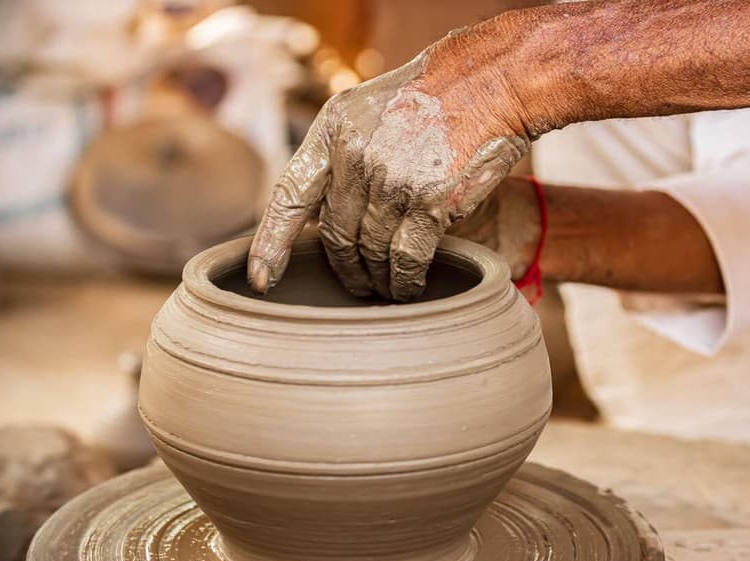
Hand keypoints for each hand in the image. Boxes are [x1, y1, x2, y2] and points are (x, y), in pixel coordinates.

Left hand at [248, 31, 529, 300]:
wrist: (487, 83)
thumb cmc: (429, 100)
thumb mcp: (366, 109)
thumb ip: (340, 154)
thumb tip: (320, 212)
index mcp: (332, 131)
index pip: (291, 195)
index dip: (272, 242)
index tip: (261, 279)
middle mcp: (355, 155)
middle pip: (337, 234)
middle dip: (345, 268)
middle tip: (357, 284)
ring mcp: (391, 179)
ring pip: (371, 250)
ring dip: (377, 277)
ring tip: (385, 287)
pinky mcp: (429, 200)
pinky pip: (406, 257)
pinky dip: (404, 280)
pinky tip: (408, 286)